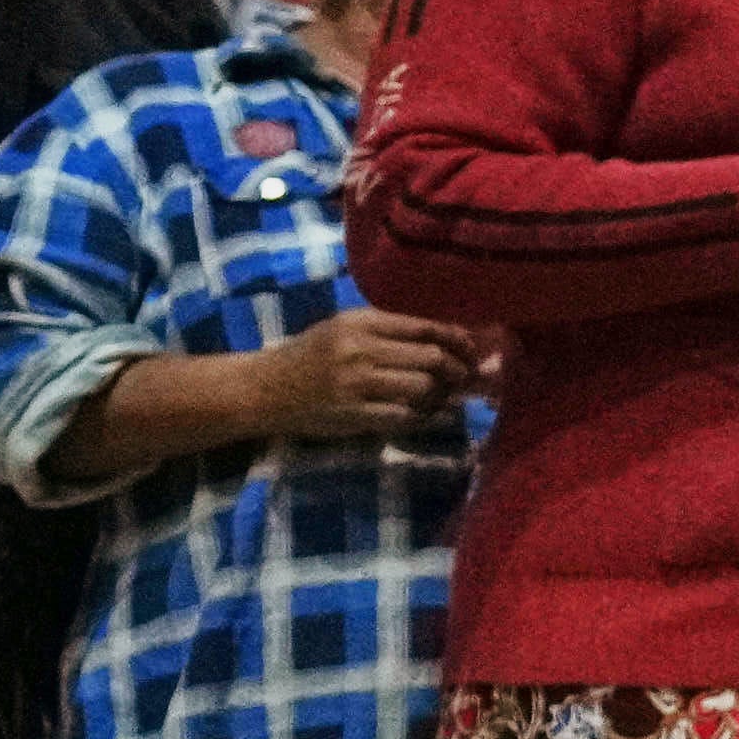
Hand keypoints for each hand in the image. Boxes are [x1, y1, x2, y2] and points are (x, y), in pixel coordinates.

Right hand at [251, 309, 494, 442]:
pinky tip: (426, 414)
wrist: (265, 388)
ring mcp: (356, 383)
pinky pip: (405, 417)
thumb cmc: (311, 355)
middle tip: (467, 377)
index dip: (457, 339)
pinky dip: (423, 417)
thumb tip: (447, 339)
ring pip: (423, 388)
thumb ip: (390, 332)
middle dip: (459, 370)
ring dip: (443, 395)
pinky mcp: (354, 414)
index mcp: (360, 322)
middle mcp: (360, 349)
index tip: (473, 349)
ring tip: (446, 397)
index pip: (423, 327)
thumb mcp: (344, 329)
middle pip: (432, 358)